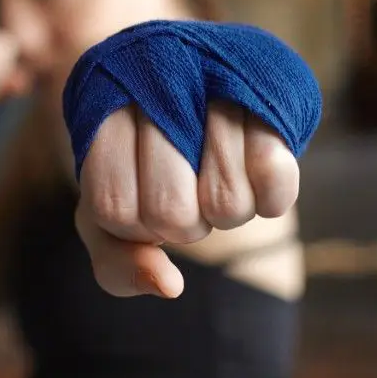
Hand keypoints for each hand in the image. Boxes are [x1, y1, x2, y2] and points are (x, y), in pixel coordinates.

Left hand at [74, 101, 299, 298]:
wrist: (194, 102)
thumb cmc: (140, 172)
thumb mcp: (110, 223)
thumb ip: (117, 263)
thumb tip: (169, 285)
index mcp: (101, 120)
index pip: (116, 212)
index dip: (135, 225)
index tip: (142, 193)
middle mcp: (155, 93)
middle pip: (171, 216)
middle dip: (182, 220)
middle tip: (185, 182)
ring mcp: (216, 91)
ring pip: (226, 206)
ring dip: (227, 207)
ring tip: (218, 168)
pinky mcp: (271, 99)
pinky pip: (275, 178)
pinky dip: (270, 194)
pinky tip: (254, 165)